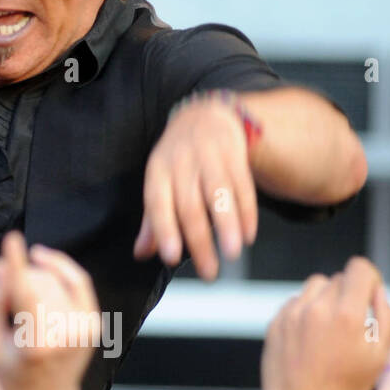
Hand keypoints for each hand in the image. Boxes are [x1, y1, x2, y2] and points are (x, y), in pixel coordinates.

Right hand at [0, 232, 99, 389]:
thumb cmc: (10, 376)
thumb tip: (1, 266)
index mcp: (36, 345)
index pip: (25, 293)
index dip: (17, 263)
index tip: (12, 238)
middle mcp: (66, 335)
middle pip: (36, 283)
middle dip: (17, 282)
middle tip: (5, 303)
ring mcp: (84, 329)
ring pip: (52, 279)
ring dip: (33, 279)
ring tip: (20, 302)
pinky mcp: (93, 323)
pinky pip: (77, 280)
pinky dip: (60, 268)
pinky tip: (42, 260)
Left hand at [134, 95, 257, 280]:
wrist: (205, 116)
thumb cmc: (178, 160)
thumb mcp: (160, 183)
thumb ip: (153, 220)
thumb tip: (141, 254)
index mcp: (158, 172)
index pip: (158, 203)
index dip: (164, 230)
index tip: (170, 257)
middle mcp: (182, 163)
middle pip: (190, 206)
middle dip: (200, 241)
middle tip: (209, 273)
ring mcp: (209, 157)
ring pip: (218, 194)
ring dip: (227, 225)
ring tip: (233, 254)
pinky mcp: (235, 155)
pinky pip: (242, 186)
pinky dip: (247, 213)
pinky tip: (248, 235)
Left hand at [260, 257, 389, 389]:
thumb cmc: (344, 389)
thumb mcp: (379, 358)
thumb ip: (386, 318)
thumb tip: (377, 292)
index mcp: (347, 315)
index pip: (359, 268)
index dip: (369, 278)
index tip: (370, 294)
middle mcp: (317, 308)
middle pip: (338, 278)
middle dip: (349, 294)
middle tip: (352, 322)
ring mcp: (292, 313)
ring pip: (315, 286)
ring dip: (326, 298)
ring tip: (331, 326)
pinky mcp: (275, 321)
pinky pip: (295, 302)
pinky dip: (306, 310)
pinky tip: (311, 335)